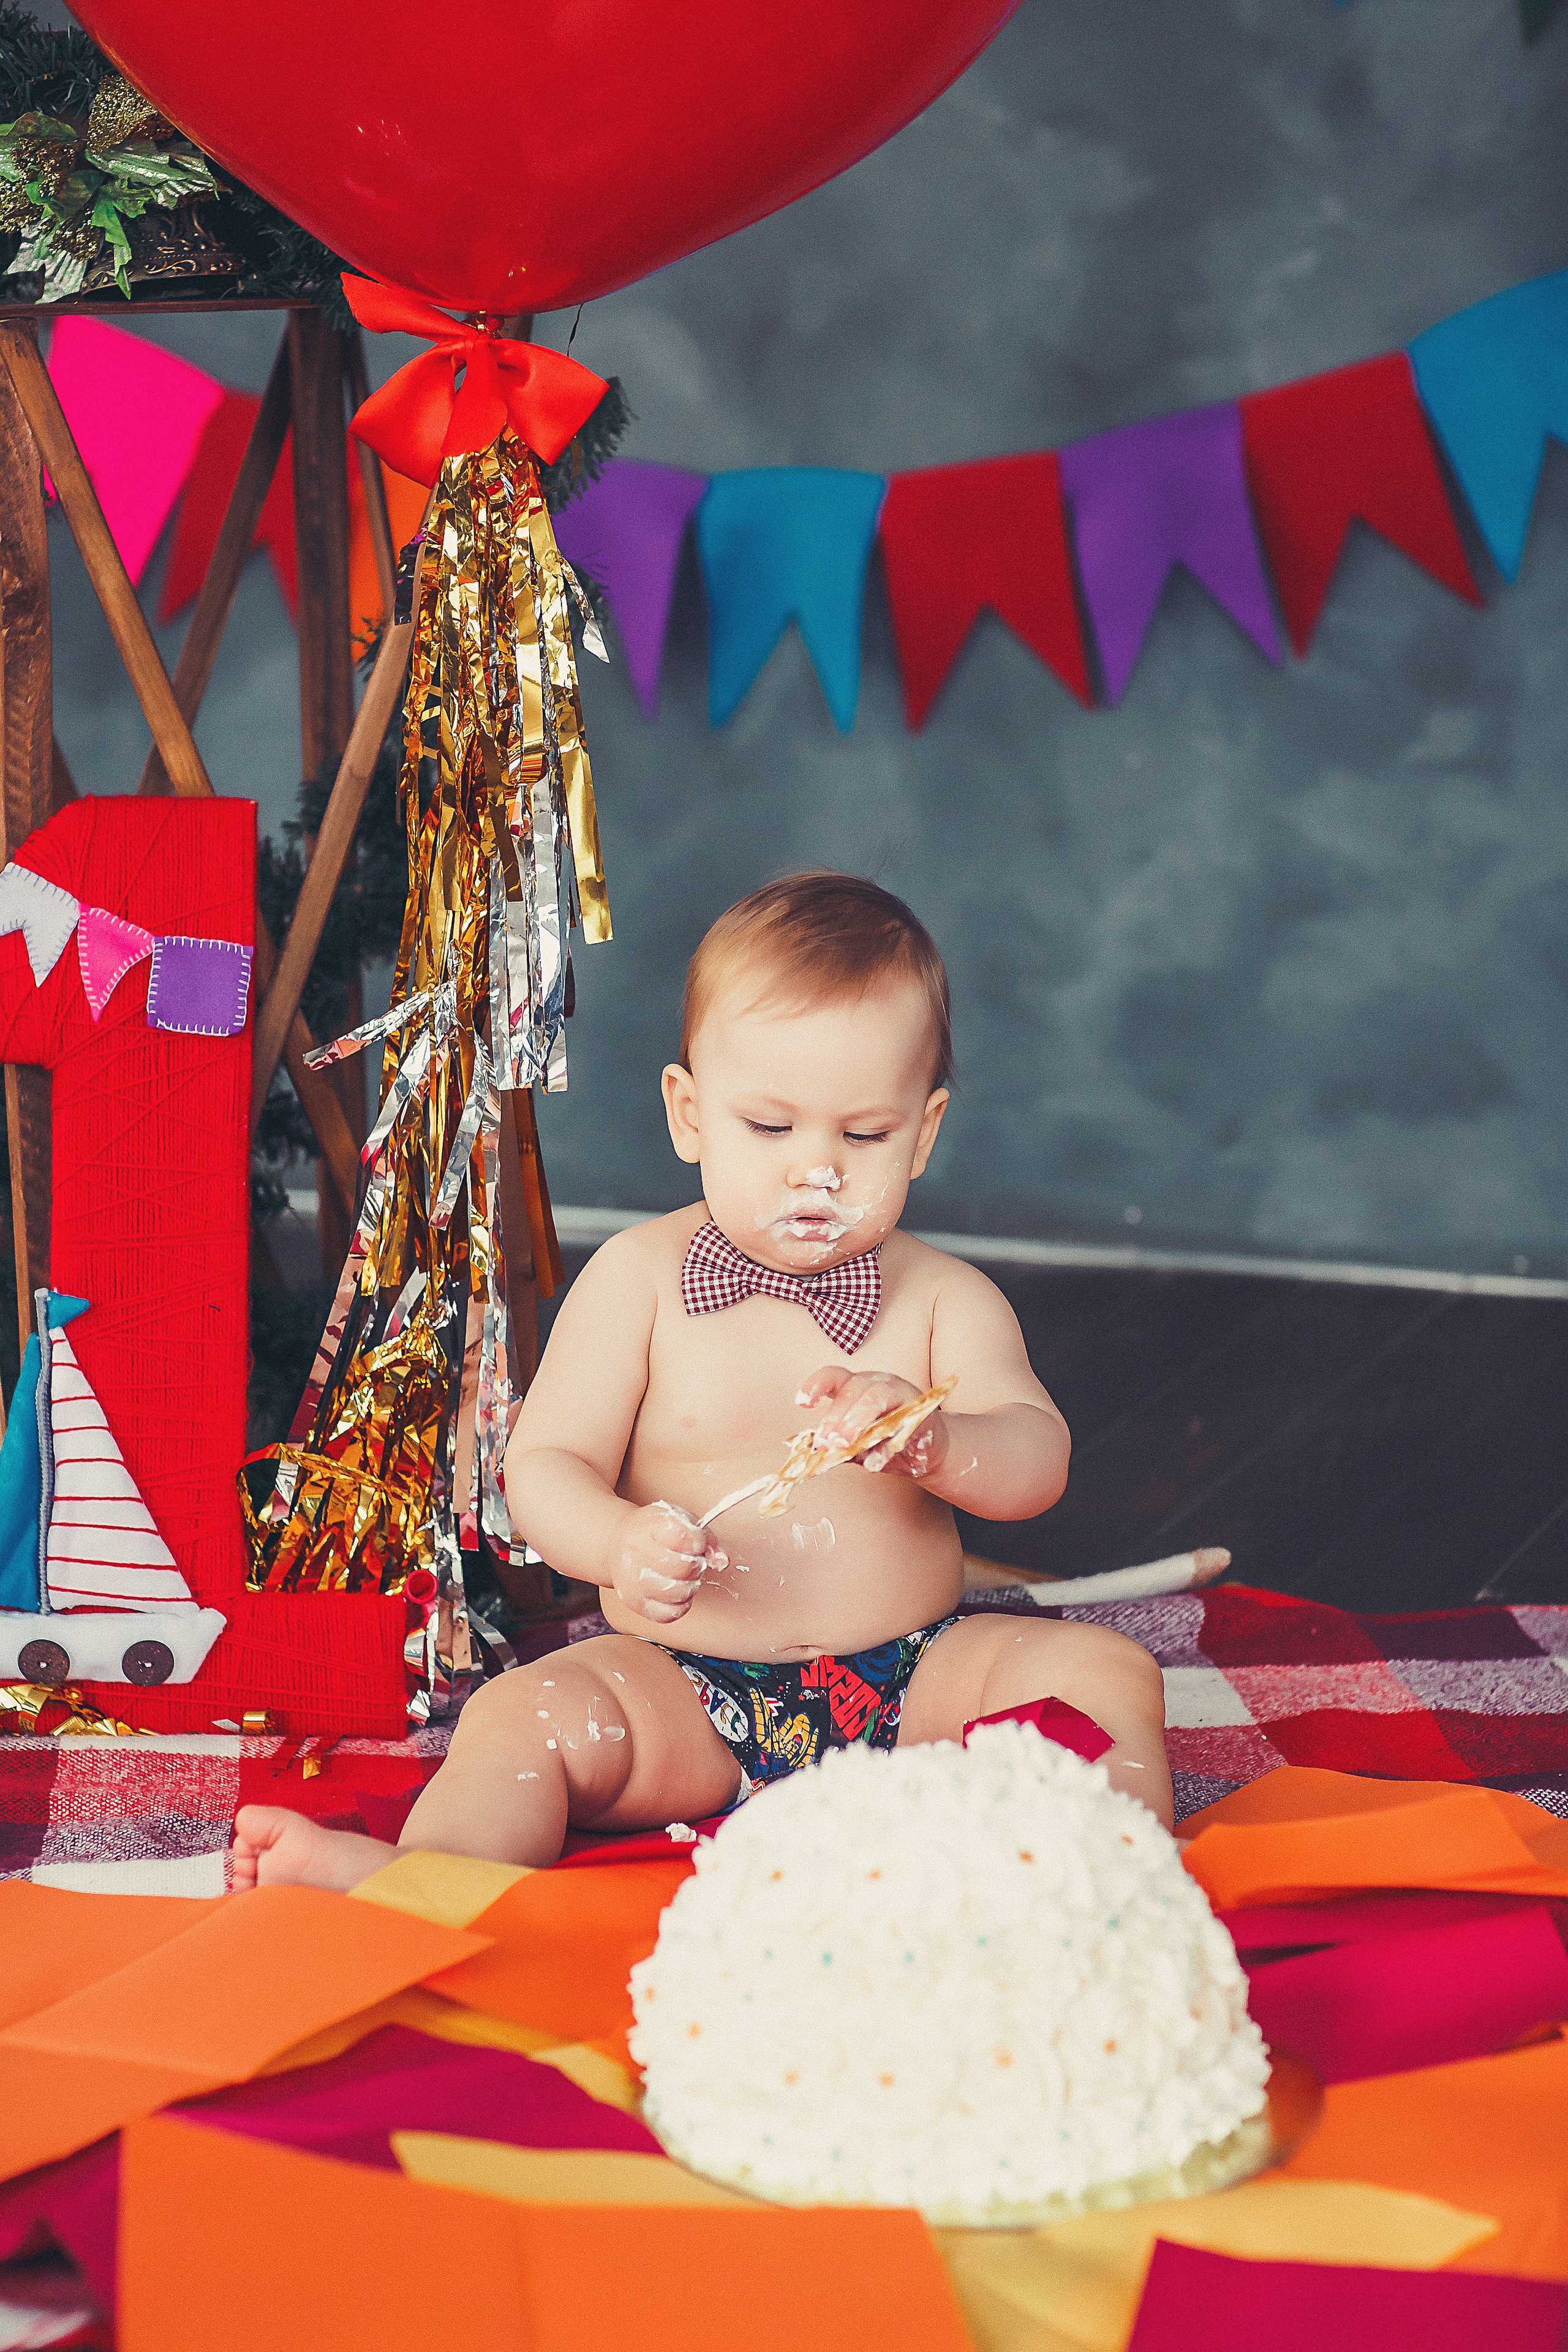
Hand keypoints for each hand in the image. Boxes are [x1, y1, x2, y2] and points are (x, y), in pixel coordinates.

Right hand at [612, 1499, 725, 1624]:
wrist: (616, 1544)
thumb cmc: (653, 1531)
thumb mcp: (678, 1521)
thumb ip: (705, 1538)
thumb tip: (722, 1561)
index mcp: (648, 1526)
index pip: (684, 1537)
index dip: (698, 1542)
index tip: (696, 1542)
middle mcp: (635, 1553)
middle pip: (684, 1568)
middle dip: (697, 1566)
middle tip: (693, 1562)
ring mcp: (632, 1580)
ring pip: (678, 1593)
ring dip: (691, 1586)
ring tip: (684, 1577)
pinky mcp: (634, 1603)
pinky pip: (669, 1614)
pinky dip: (681, 1605)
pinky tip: (677, 1592)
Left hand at [795, 1366, 950, 1481]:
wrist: (928, 1451)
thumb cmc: (887, 1441)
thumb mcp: (857, 1443)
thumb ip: (838, 1445)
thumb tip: (816, 1452)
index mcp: (857, 1386)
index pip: (833, 1376)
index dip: (816, 1385)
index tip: (802, 1403)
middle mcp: (878, 1383)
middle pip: (853, 1389)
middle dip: (836, 1416)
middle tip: (826, 1442)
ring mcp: (901, 1394)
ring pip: (876, 1398)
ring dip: (857, 1421)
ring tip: (844, 1445)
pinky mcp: (921, 1413)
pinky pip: (901, 1424)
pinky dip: (885, 1447)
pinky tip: (873, 1465)